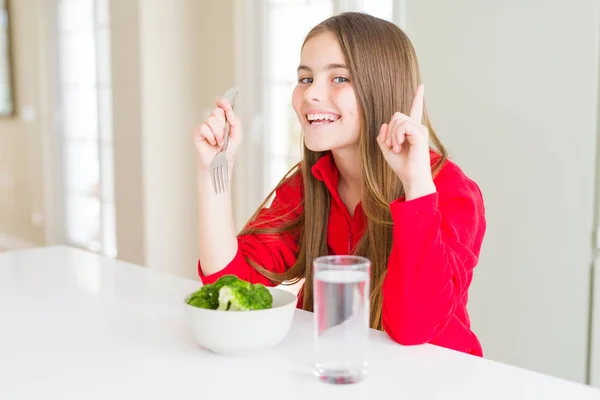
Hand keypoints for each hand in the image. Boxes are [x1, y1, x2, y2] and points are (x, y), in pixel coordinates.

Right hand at [192, 96, 242, 170]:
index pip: (221, 106)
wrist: (220, 163)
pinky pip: (204, 127)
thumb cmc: (227, 151)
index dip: (222, 102)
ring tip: (219, 143)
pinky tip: (211, 143)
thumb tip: (230, 111)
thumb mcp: (237, 135)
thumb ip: (236, 122)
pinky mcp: (196, 132)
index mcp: (222, 120)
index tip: (225, 103)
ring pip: (211, 120)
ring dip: (218, 134)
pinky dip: (210, 137)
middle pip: (217, 112)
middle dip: (223, 125)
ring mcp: (204, 126)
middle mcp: (212, 122)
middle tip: (224, 136)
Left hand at [377, 84, 435, 199]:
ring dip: (392, 135)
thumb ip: (384, 136)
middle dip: (389, 130)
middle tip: (391, 145)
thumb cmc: (401, 166)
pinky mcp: (420, 134)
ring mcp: (420, 130)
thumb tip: (385, 124)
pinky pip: (403, 126)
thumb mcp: (387, 149)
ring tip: (396, 147)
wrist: (411, 178)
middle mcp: (418, 127)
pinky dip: (397, 136)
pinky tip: (399, 146)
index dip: (418, 98)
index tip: (421, 86)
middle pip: (397, 115)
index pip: (415, 110)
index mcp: (412, 130)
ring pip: (399, 120)